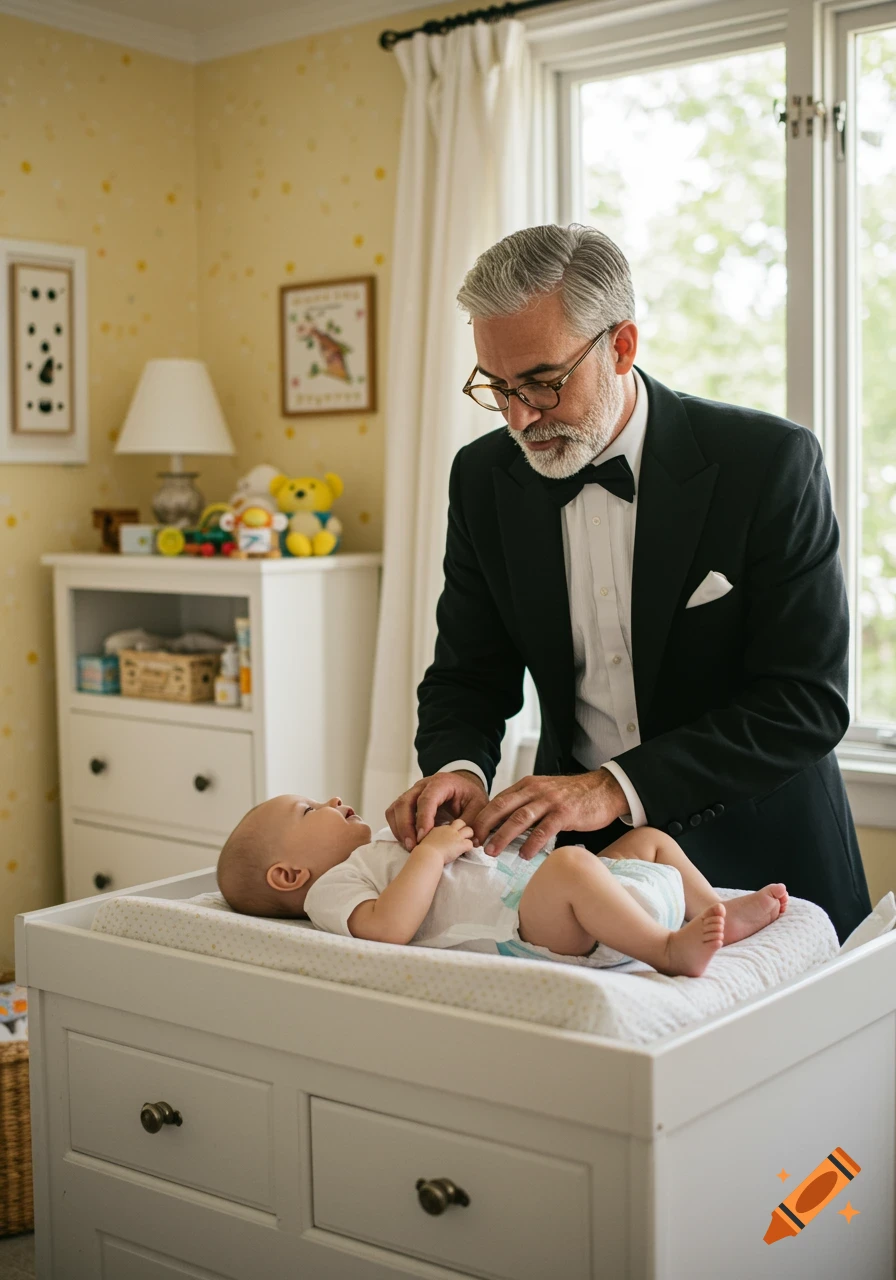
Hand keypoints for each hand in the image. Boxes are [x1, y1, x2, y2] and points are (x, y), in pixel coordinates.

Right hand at [386, 770, 488, 850]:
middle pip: (405, 802)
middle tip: (412, 846)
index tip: (423, 837)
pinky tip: (407, 841)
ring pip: (396, 807)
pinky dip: (397, 827)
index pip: (427, 799)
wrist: (463, 787)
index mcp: (441, 783)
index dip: (423, 818)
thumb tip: (473, 841)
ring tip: (409, 846)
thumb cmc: (469, 795)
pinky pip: (394, 812)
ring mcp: (413, 792)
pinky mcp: (407, 801)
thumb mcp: (478, 805)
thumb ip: (474, 821)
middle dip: (406, 826)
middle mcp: (423, 785)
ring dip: (399, 828)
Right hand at [416, 818, 474, 865]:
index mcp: (440, 828)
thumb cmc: (422, 851)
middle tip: (461, 838)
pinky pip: (470, 844)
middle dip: (463, 829)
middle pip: (461, 822)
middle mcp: (449, 830)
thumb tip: (430, 842)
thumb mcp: (424, 841)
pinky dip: (468, 848)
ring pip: (469, 831)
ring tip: (464, 844)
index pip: (450, 824)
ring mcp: (456, 836)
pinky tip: (464, 852)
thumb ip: (430, 839)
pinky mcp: (461, 844)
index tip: (450, 836)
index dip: (452, 829)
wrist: (427, 855)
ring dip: (468, 837)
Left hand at [471, 769, 628, 859]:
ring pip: (520, 818)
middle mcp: (535, 790)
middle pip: (503, 807)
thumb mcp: (545, 793)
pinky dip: (532, 843)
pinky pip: (544, 829)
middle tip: (473, 843)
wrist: (604, 789)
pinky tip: (525, 855)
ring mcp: (550, 801)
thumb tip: (504, 825)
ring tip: (492, 851)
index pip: (498, 800)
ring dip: (503, 835)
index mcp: (527, 785)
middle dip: (485, 825)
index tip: (471, 833)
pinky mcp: (565, 813)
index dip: (482, 817)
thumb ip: (526, 804)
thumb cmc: (573, 796)